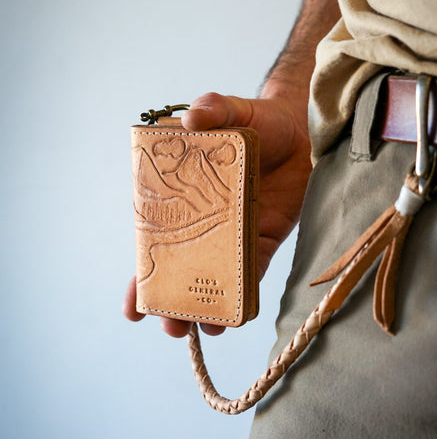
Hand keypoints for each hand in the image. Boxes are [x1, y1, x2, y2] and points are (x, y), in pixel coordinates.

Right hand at [123, 89, 311, 336]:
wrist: (302, 129)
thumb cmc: (258, 119)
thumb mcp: (233, 111)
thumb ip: (213, 109)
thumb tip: (193, 117)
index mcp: (182, 194)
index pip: (154, 239)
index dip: (143, 273)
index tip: (133, 306)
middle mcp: (203, 219)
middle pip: (181, 268)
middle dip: (171, 302)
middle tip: (169, 328)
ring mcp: (233, 233)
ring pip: (213, 277)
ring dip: (205, 306)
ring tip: (202, 330)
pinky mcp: (263, 239)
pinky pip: (251, 271)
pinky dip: (242, 293)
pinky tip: (234, 317)